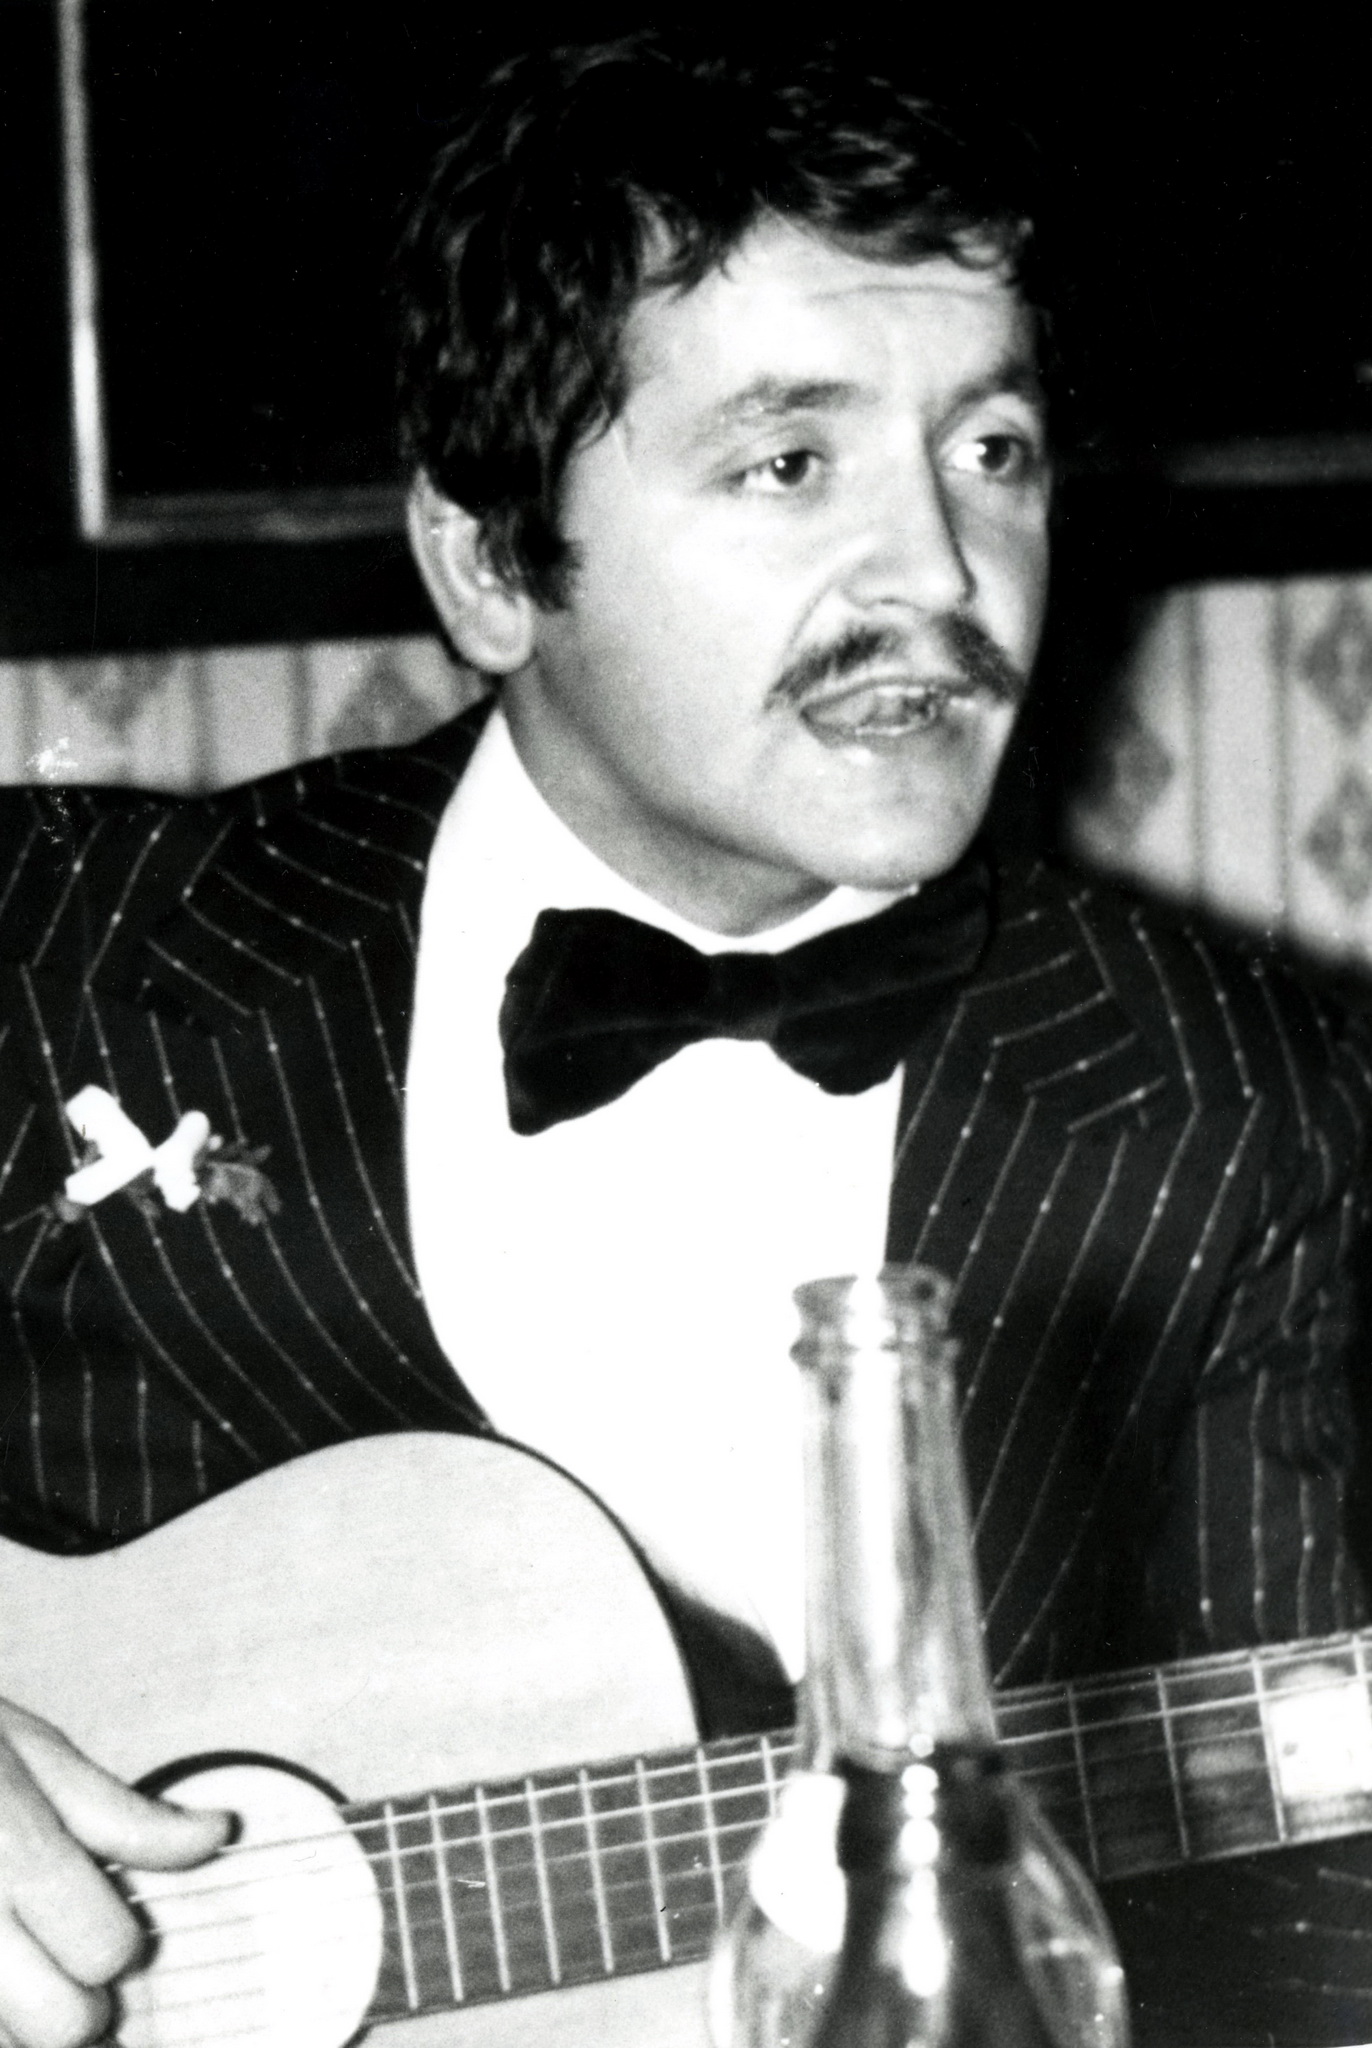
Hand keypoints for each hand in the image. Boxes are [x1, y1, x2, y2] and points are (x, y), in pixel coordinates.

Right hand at [0, 1699, 229, 2047]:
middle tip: (57, 1952)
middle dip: (75, 2002)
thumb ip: (124, 1813)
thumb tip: (217, 1835)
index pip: (104, 1947)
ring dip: (18, 2017)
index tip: (98, 1912)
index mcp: (11, 1848)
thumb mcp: (33, 1752)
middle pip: (58, 2025)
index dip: (115, 1938)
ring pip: (3, 2041)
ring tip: (13, 1957)